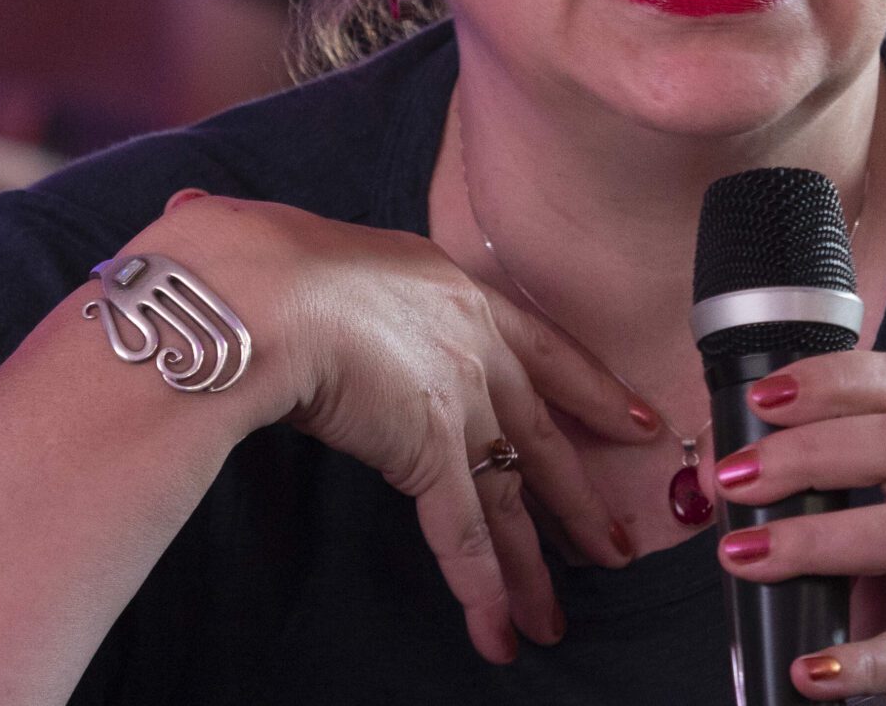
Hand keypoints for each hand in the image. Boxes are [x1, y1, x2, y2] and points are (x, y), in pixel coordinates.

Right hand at [132, 191, 655, 663]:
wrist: (259, 284)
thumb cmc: (263, 259)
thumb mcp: (316, 254)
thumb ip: (317, 282)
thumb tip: (248, 255)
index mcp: (452, 288)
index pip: (545, 347)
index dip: (594, 390)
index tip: (637, 421)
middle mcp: (473, 343)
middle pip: (542, 433)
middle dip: (580, 496)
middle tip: (616, 542)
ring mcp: (457, 397)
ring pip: (512, 495)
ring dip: (534, 565)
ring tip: (557, 617)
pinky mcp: (428, 450)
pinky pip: (465, 534)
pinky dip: (482, 588)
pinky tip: (500, 630)